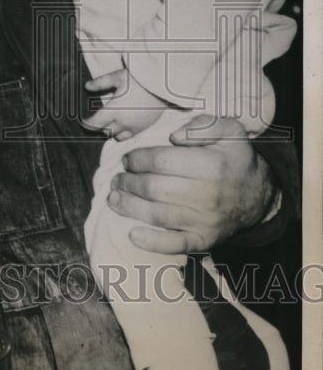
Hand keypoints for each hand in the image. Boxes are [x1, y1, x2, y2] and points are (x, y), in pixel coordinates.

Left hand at [83, 68, 166, 138]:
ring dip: (112, 131)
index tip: (82, 121)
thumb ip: (101, 83)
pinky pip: (131, 135)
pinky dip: (125, 132)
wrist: (164, 84)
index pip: (95, 124)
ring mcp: (136, 127)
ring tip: (112, 121)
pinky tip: (125, 122)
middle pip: (105, 131)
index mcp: (114, 111)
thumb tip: (87, 86)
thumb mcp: (117, 77)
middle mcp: (124, 122)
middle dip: (99, 126)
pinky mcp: (146, 127)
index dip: (86, 124)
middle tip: (98, 118)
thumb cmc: (139, 79)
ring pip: (118, 137)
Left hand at [107, 114, 276, 253]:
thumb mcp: (229, 130)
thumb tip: (175, 137)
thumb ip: (204, 125)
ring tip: (114, 198)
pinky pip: (175, 245)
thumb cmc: (234, 159)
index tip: (127, 158)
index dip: (138, 159)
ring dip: (129, 206)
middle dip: (129, 182)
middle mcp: (208, 195)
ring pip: (158, 215)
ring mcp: (205, 221)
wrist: (256, 196)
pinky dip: (152, 242)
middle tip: (117, 178)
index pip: (162, 162)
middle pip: (155, 189)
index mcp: (212, 165)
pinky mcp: (203, 240)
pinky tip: (132, 235)